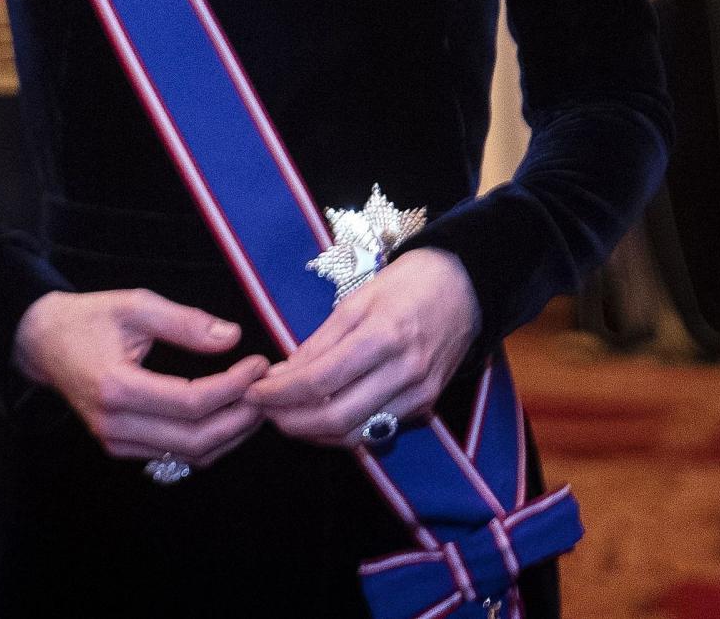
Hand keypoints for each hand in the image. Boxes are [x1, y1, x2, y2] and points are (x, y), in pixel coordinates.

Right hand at [14, 289, 269, 471]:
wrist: (44, 343)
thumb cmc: (89, 319)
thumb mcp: (135, 305)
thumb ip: (184, 322)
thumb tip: (233, 337)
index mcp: (116, 388)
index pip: (190, 402)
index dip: (233, 387)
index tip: (260, 364)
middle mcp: (115, 424)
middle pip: (194, 439)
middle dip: (240, 419)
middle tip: (268, 390)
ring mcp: (116, 442)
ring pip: (189, 455)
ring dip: (230, 435)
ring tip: (257, 403)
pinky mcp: (121, 447)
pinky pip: (175, 455)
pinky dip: (209, 441)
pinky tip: (229, 415)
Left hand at [249, 248, 479, 446]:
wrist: (465, 287)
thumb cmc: (406, 284)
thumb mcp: (357, 299)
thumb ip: (320, 342)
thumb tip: (282, 375)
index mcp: (383, 336)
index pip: (319, 381)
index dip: (280, 393)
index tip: (254, 391)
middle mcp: (404, 372)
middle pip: (335, 419)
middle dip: (291, 421)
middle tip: (264, 411)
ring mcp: (419, 394)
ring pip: (355, 435)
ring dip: (313, 434)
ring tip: (287, 417)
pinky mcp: (426, 406)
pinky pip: (376, 430)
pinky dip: (343, 432)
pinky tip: (321, 418)